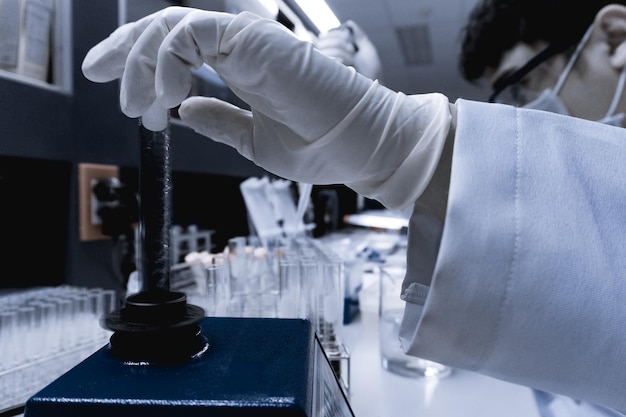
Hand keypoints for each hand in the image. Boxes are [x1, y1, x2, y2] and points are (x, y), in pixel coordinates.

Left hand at [82, 7, 451, 209]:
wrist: (361, 147)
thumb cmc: (321, 145)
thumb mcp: (253, 140)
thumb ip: (219, 121)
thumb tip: (187, 111)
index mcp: (241, 68)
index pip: (180, 48)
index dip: (141, 60)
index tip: (117, 85)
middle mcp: (241, 48)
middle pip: (167, 28)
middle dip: (125, 49)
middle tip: (100, 74)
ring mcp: (248, 41)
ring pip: (173, 25)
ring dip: (144, 62)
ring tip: (140, 106)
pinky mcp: (254, 40)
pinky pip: (193, 32)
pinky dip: (169, 59)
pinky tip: (168, 94)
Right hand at [315, 20, 382, 80]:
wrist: (373, 88)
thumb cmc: (371, 73)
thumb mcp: (367, 50)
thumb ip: (358, 36)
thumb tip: (349, 24)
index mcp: (337, 53)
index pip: (325, 37)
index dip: (335, 33)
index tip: (348, 36)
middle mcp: (328, 60)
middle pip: (322, 42)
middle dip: (338, 42)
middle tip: (352, 50)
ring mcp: (326, 69)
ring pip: (324, 50)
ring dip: (340, 51)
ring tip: (351, 60)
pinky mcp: (326, 78)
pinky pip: (325, 61)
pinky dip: (336, 58)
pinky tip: (345, 64)